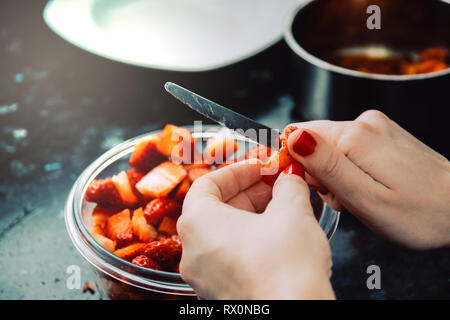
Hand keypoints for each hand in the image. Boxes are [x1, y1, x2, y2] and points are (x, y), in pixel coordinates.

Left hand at [178, 160, 333, 298]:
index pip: (207, 183)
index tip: (260, 168)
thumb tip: (289, 178)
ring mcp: (204, 277)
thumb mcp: (293, 212)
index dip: (237, 171)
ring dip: (251, 217)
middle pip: (215, 208)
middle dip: (249, 193)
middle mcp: (192, 251)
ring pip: (223, 234)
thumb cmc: (286, 267)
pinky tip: (277, 239)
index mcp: (197, 223)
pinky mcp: (220, 293)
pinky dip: (248, 241)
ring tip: (282, 210)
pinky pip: (229, 257)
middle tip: (276, 187)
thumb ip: (288, 186)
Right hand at [284, 110, 449, 249]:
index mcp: (354, 136)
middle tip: (345, 198)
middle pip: (314, 142)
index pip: (297, 137)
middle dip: (320, 174)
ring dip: (335, 175)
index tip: (319, 188)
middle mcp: (364, 123)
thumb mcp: (365, 199)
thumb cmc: (420, 213)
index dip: (299, 166)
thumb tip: (294, 137)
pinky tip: (369, 185)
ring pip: (330, 148)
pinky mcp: (382, 134)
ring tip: (360, 195)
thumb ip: (326, 166)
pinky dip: (350, 170)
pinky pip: (348, 148)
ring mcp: (376, 127)